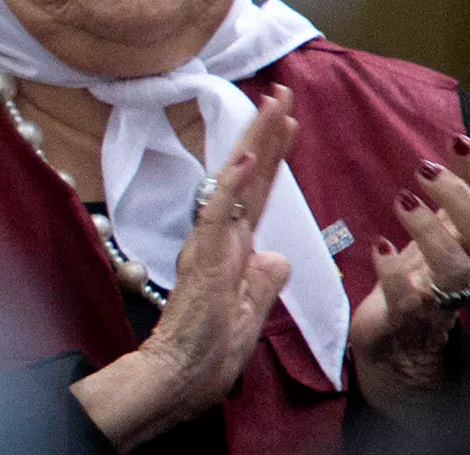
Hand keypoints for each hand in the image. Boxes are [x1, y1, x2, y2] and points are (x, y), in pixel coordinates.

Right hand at [71, 86, 298, 451]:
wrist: (180, 378)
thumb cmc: (210, 352)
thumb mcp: (250, 313)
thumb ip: (263, 281)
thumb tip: (277, 256)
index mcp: (234, 250)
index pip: (259, 194)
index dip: (274, 156)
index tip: (289, 120)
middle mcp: (221, 239)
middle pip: (250, 178)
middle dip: (268, 134)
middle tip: (283, 92)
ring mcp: (210, 246)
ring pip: (235, 186)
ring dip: (255, 145)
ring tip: (273, 108)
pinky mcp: (203, 261)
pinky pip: (219, 216)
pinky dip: (232, 186)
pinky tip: (245, 159)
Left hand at [349, 134, 469, 413]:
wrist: (396, 342)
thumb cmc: (422, 276)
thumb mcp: (447, 228)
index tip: (457, 141)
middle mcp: (466, 272)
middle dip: (459, 198)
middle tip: (423, 168)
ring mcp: (437, 297)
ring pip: (454, 268)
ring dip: (430, 230)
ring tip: (402, 198)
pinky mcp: (402, 318)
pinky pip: (406, 298)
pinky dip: (393, 271)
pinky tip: (379, 243)